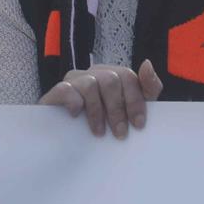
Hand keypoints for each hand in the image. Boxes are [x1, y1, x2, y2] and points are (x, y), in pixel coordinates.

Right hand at [40, 60, 163, 138]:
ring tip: (99, 132)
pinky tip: (76, 115)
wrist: (67, 140)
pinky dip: (73, 102)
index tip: (138, 124)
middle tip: (120, 134)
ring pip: (90, 84)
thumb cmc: (103, 123)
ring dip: (97, 111)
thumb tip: (147, 63)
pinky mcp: (56, 92)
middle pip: (110, 80)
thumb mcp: (131, 109)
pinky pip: (65, 89)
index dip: (135, 101)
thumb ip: (147, 88)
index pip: (128, 77)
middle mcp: (93, 74)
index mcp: (112, 76)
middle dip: (118, 109)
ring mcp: (73, 81)